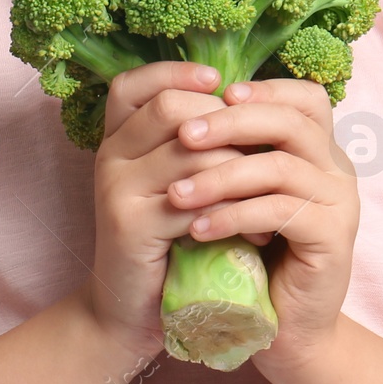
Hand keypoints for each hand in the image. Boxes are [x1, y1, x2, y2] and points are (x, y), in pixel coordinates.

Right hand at [81, 62, 251, 363]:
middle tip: (265, 149)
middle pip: (170, 108)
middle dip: (226, 122)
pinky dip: (234, 214)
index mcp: (117, 138)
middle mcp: (109, 156)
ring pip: (189, 153)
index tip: (220, 80)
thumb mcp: (176, 183)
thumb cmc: (167, 241)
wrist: (131, 311)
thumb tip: (248, 97)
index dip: (176, 73)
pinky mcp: (130, 226)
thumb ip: (195, 143)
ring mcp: (115, 189)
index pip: (134, 83)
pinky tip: (260, 232)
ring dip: (241, 171)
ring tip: (272, 193)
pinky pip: (193, 203)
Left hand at [164, 77, 359, 383]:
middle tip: (184, 135)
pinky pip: (281, 212)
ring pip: (281, 167)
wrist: (285, 332)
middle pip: (292, 122)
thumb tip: (185, 106)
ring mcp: (341, 203)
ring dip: (222, 176)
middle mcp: (338, 170)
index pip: (305, 97)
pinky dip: (234, 216)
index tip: (214, 95)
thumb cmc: (256, 258)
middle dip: (232, 123)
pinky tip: (199, 229)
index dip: (263, 89)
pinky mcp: (333, 238)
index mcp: (320, 151)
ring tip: (177, 194)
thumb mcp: (242, 197)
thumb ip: (236, 155)